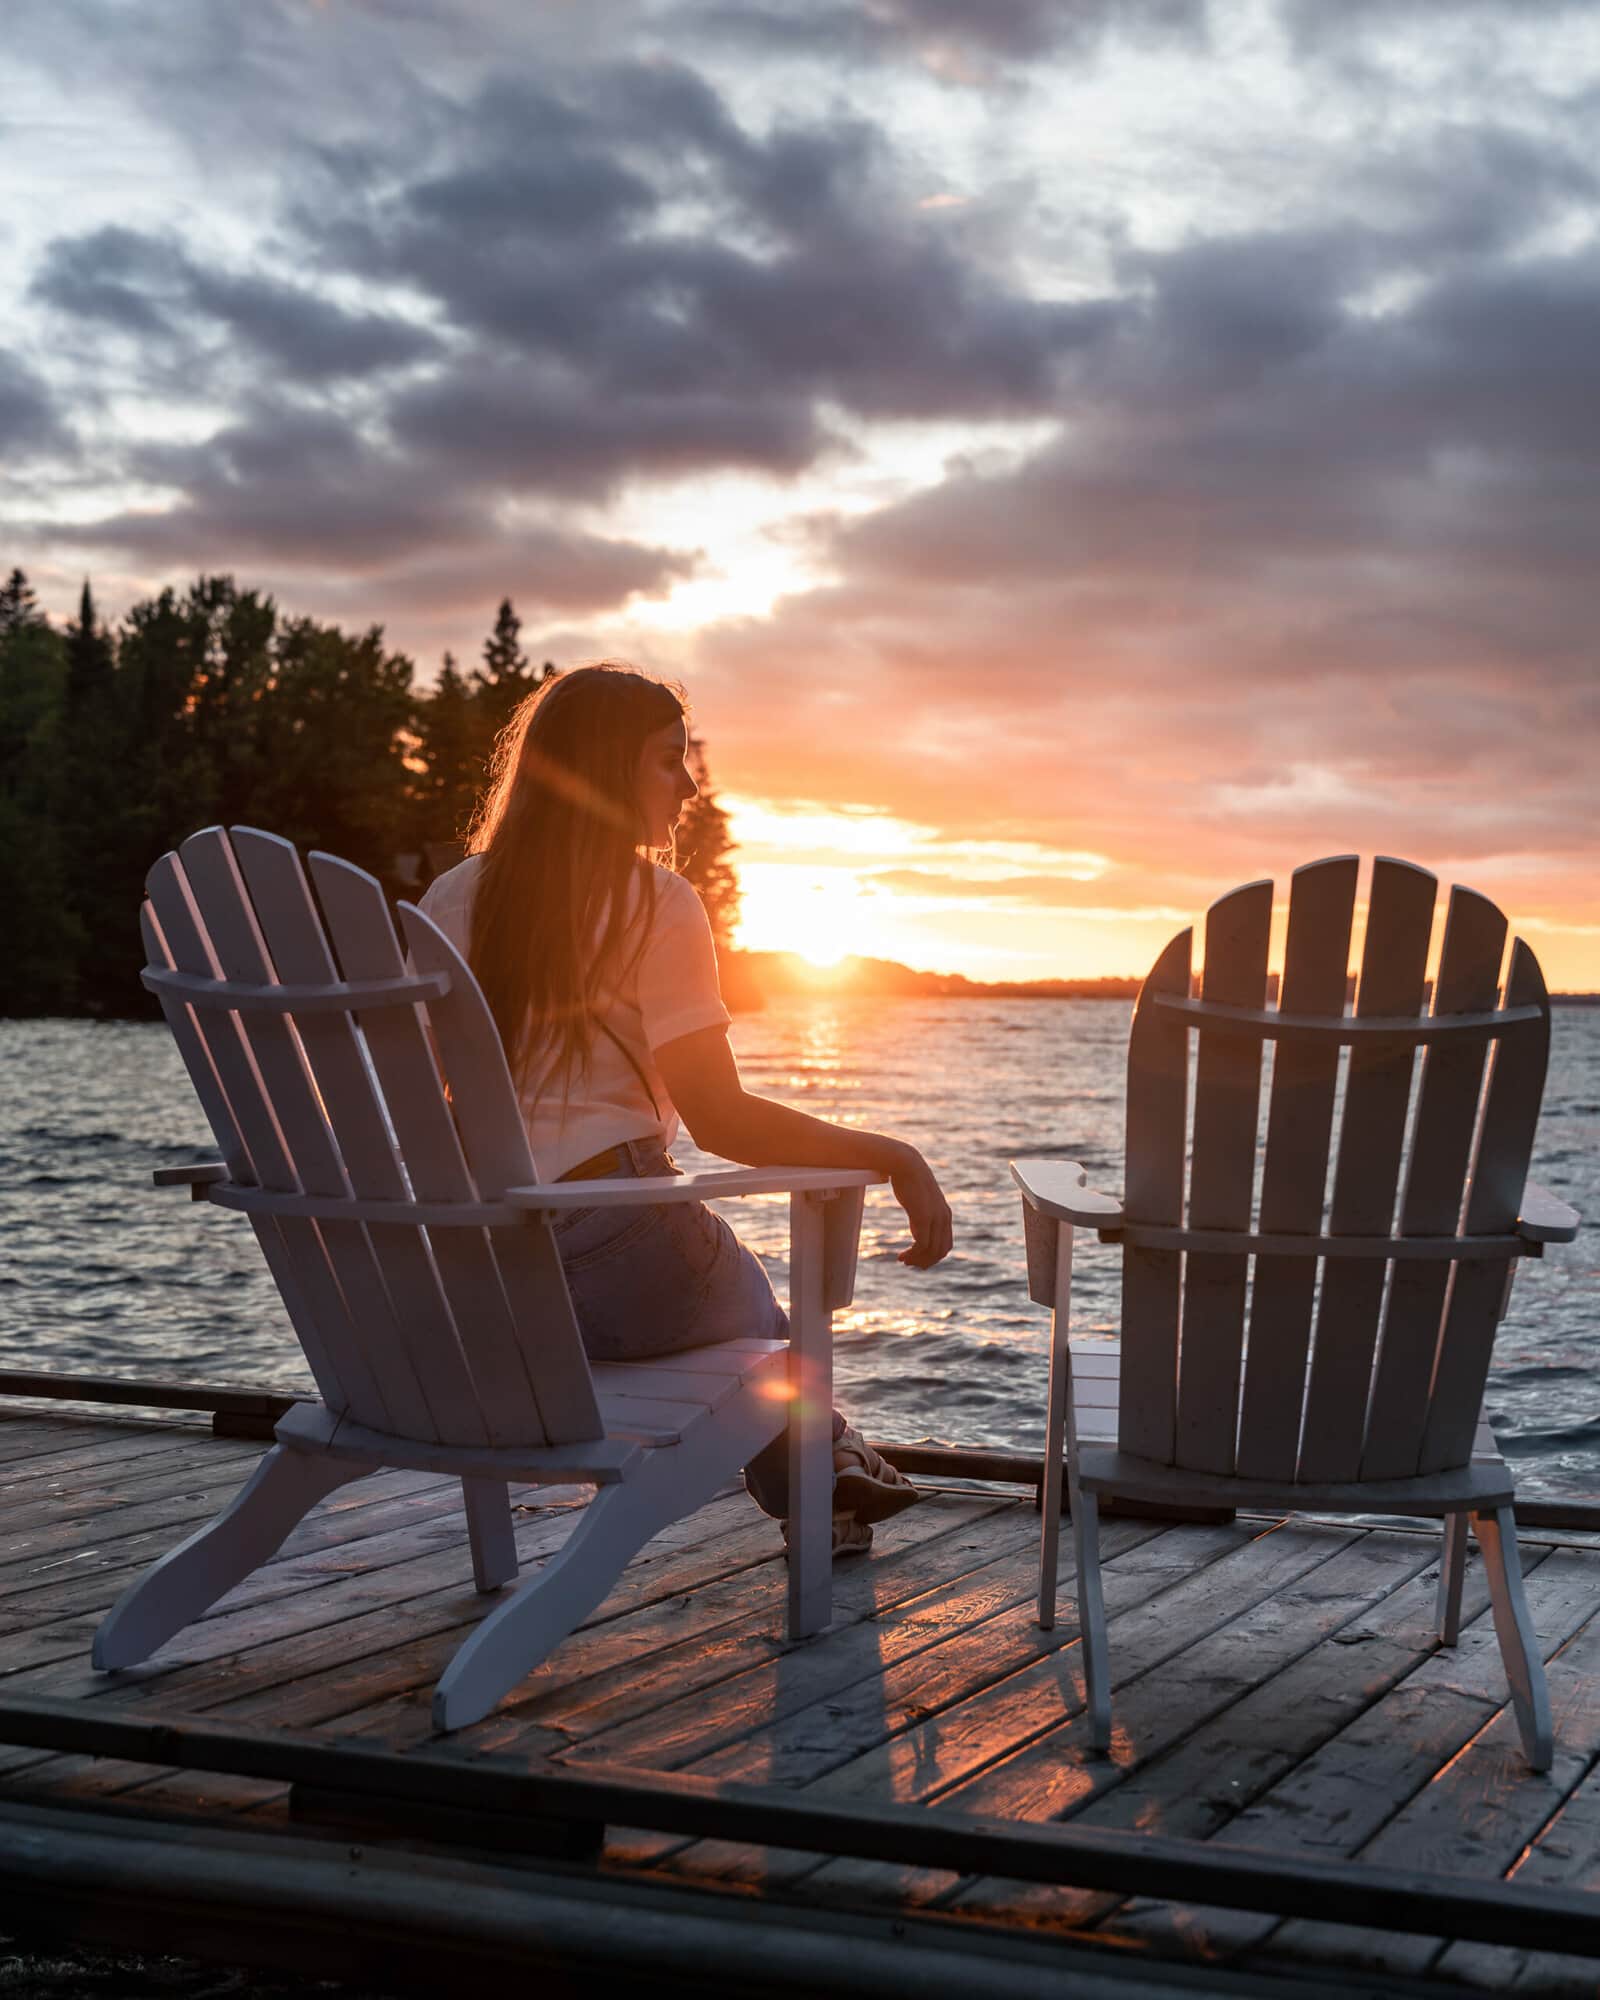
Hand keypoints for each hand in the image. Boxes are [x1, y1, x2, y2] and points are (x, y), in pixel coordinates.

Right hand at [887, 1145, 952, 1269]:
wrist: (907, 1164)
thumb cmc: (909, 1180)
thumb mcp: (920, 1198)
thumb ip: (923, 1210)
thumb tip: (918, 1218)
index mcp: (945, 1215)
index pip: (945, 1245)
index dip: (933, 1256)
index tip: (917, 1258)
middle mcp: (944, 1218)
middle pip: (940, 1251)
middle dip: (926, 1261)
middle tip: (909, 1263)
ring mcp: (935, 1218)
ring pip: (932, 1251)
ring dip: (918, 1260)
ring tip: (903, 1260)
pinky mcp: (923, 1217)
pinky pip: (921, 1244)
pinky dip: (912, 1254)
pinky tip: (901, 1255)